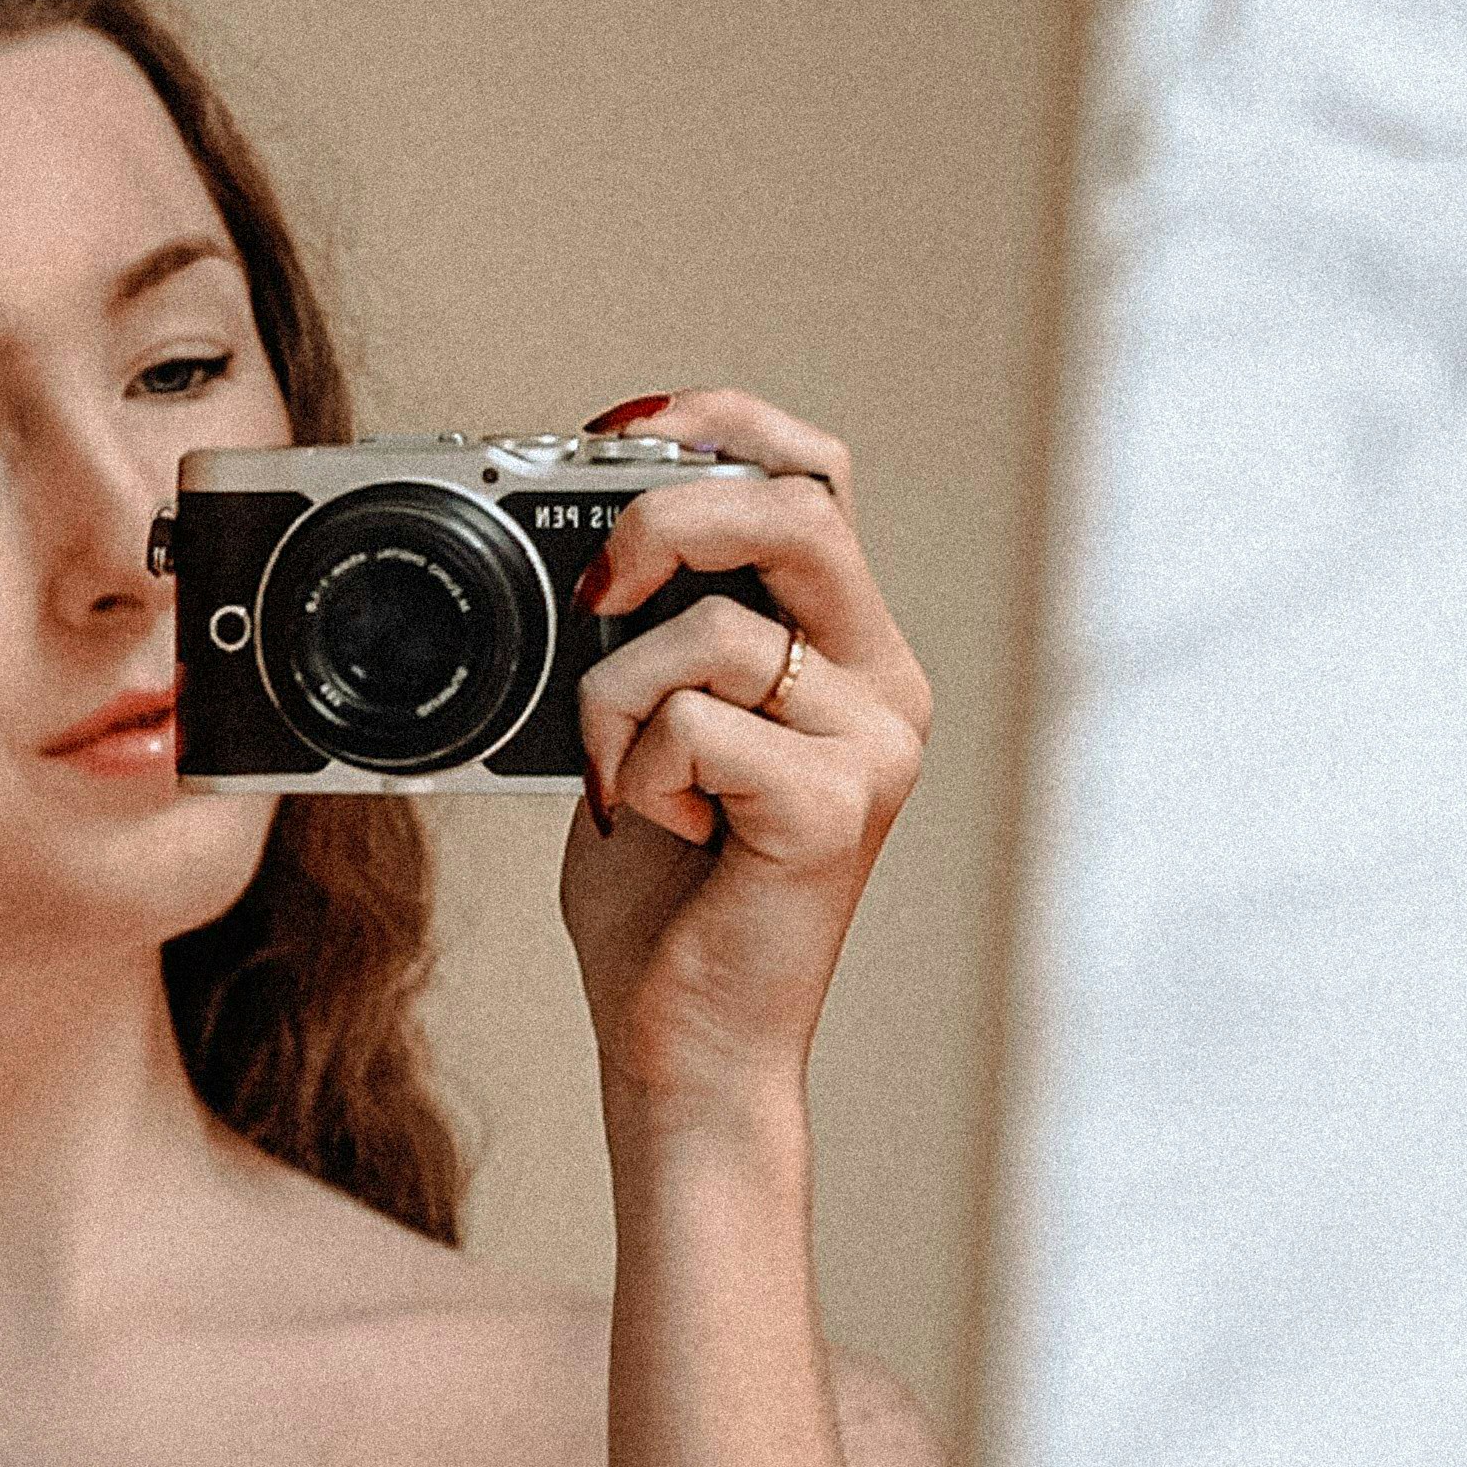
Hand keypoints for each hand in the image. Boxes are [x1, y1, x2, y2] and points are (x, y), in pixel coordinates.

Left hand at [558, 390, 931, 1118]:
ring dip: (612, 699)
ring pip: (716, 634)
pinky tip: (658, 829)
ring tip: (618, 781)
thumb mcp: (643, 728)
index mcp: (844, 649)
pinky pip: (695, 724)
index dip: (723, 425)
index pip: (816, 475)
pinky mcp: (835, 809)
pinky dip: (636, 771)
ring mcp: (872, 746)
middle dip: (665, 520)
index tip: (620, 428)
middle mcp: (883, 684)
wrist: (681, 1041)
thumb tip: (583, 544)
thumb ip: (650, 634)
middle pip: (796, 509)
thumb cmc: (661, 894)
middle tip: (590, 590)